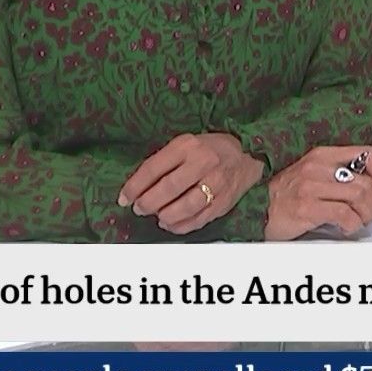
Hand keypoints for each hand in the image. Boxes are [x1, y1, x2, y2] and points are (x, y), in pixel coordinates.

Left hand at [120, 132, 265, 235]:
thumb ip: (164, 162)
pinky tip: (171, 224)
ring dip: (164, 216)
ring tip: (157, 217)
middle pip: (168, 188)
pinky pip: (198, 219)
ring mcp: (216, 183)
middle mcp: (203, 162)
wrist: (247, 154)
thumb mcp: (185, 144)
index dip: (134, 186)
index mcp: (188, 146)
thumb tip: (138, 188)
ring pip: (185, 207)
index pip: (154, 168)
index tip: (124, 198)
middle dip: (148, 203)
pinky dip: (180, 226)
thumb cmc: (209, 149)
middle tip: (140, 209)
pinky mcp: (224, 201)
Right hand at [263, 145, 371, 241]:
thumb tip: (370, 188)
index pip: (367, 154)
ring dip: (367, 215)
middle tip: (370, 215)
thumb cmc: (283, 196)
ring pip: (360, 196)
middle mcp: (317, 166)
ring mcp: (311, 186)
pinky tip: (346, 228)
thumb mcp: (311, 175)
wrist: (254, 209)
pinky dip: (352, 224)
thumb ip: (336, 175)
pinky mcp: (306, 207)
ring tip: (359, 222)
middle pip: (366, 182)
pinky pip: (344, 214)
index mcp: (321, 155)